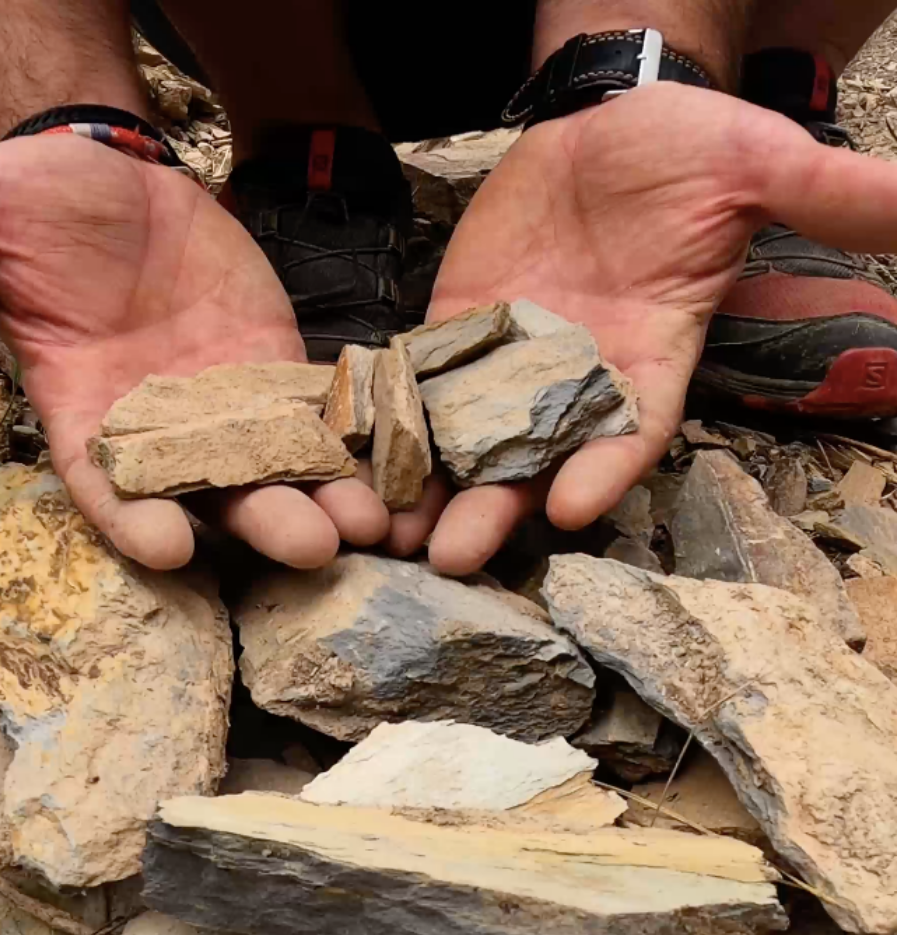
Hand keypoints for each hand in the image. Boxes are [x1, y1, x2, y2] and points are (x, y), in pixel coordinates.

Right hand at [0, 134, 387, 567]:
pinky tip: (399, 460)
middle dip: (258, 521)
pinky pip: (320, 414)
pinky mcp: (276, 374)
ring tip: (369, 520)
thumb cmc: (38, 203)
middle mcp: (162, 431)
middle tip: (309, 547)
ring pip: (279, 466)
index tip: (166, 548)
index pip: (105, 483)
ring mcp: (227, 409)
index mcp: (88, 415)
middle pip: (212, 493)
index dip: (131, 515)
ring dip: (325, 494)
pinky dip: (355, 437)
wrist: (115, 181)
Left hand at [401, 83, 896, 574]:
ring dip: (431, 484)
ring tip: (392, 532)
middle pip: (536, 459)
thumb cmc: (687, 149)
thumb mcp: (760, 167)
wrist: (609, 122)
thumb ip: (830, 198)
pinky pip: (422, 378)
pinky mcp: (457, 328)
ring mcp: (510, 357)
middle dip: (498, 508)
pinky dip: (391, 416)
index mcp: (648, 360)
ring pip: (468, 435)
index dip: (606, 470)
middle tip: (454, 559)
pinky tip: (357, 454)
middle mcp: (576, 377)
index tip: (575, 509)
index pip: (631, 430)